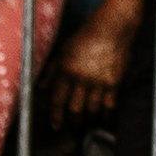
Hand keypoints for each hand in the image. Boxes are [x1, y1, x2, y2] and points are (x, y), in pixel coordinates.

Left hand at [45, 10, 135, 125]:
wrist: (111, 28)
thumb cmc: (85, 38)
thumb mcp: (63, 52)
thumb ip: (52, 71)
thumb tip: (41, 88)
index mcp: (66, 71)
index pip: (57, 100)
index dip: (55, 116)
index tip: (55, 126)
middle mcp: (81, 78)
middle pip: (74, 109)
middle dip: (73, 121)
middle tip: (73, 125)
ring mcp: (99, 81)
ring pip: (91, 109)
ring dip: (89, 119)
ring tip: (88, 122)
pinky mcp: (114, 82)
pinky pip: (109, 105)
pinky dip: (106, 115)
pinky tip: (105, 119)